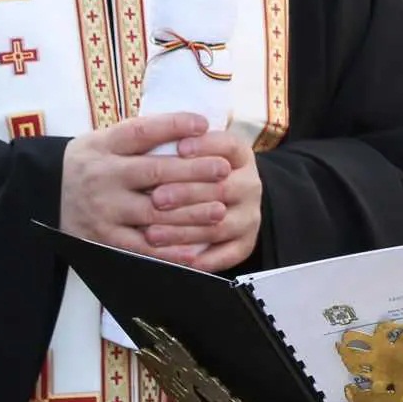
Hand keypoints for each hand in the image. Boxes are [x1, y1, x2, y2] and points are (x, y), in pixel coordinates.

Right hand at [59, 114, 234, 260]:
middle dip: (194, 171)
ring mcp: (103, 210)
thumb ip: (142, 135)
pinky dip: (169, 250)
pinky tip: (195, 249)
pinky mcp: (104, 239)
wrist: (45, 195)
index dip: (173, 126)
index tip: (203, 124)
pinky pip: (141, 248)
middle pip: (154, 173)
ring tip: (219, 210)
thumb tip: (194, 125)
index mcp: (103, 147)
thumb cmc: (91, 164)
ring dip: (190, 213)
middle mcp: (102, 176)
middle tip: (224, 170)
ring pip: (153, 212)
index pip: (140, 132)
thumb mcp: (104, 140)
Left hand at [147, 128, 262, 272]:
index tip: (179, 148)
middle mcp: (249, 184)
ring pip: (219, 225)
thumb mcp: (190, 153)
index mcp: (239, 156)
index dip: (206, 145)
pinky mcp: (245, 243)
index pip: (228, 146)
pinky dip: (200, 258)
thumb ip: (174, 145)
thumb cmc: (191, 173)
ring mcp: (249, 215)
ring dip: (184, 231)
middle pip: (222, 188)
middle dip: (187, 193)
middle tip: (156, 198)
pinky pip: (225, 254)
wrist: (223, 201)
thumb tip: (153, 143)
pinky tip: (173, 257)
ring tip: (152, 233)